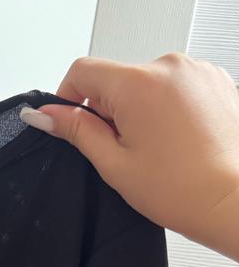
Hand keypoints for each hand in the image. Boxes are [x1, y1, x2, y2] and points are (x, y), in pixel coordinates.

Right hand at [20, 52, 238, 260]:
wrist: (232, 200)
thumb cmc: (182, 189)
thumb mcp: (114, 163)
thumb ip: (77, 131)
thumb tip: (46, 114)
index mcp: (139, 84)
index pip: (83, 71)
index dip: (68, 98)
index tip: (71, 122)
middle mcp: (169, 66)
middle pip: (116, 78)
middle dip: (109, 110)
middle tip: (123, 150)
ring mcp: (195, 70)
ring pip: (146, 84)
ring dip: (140, 110)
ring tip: (156, 148)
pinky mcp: (214, 79)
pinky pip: (174, 86)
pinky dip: (167, 108)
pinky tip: (176, 140)